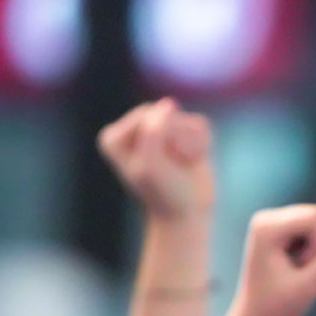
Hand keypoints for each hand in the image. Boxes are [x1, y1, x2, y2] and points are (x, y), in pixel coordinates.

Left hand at [97, 97, 214, 222]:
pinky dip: (202, 145)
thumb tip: (169, 102)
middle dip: (174, 139)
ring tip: (183, 164)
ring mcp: (160, 128)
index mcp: (114, 138)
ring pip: (184, 120)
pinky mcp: (185, 131)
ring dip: (190, 144)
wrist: (188, 213)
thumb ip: (154, 130)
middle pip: (162, 114)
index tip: (154, 168)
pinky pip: (200, 124)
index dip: (157, 142)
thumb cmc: (165, 192)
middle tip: (172, 166)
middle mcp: (134, 128)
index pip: (144, 118)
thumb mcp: (151, 164)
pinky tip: (193, 160)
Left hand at [212, 205, 315, 315]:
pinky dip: (315, 248)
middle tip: (300, 271)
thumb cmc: (278, 309)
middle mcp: (267, 217)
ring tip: (298, 269)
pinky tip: (296, 265)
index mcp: (267, 226)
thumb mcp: (311, 286)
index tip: (302, 269)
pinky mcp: (282, 227)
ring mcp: (274, 220)